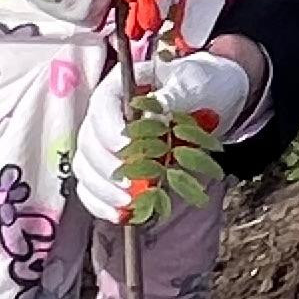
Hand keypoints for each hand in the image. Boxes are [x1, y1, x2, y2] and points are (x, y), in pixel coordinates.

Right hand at [73, 49, 255, 224]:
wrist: (212, 98)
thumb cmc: (201, 83)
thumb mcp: (193, 83)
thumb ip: (173, 97)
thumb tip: (154, 116)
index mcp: (120, 87)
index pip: (101, 106)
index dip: (108, 129)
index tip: (125, 149)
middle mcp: (105, 114)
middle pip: (89, 142)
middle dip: (106, 167)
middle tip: (130, 186)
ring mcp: (104, 142)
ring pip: (86, 168)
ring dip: (102, 190)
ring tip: (127, 204)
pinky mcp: (112, 167)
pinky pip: (93, 188)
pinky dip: (102, 204)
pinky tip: (121, 216)